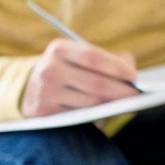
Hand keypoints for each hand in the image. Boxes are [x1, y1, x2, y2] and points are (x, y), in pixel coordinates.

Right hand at [21, 39, 139, 116]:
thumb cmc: (66, 68)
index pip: (93, 57)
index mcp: (60, 49)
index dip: (117, 67)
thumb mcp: (78, 56)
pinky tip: (106, 111)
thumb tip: (131, 67)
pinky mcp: (43, 111)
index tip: (134, 76)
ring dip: (111, 104)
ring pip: (89, 102)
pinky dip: (95, 114)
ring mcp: (44, 91)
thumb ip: (106, 59)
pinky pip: (78, 115)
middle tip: (136, 95)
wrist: (28, 86)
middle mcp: (49, 69)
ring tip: (126, 103)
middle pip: (95, 83)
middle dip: (120, 90)